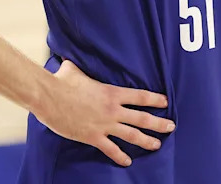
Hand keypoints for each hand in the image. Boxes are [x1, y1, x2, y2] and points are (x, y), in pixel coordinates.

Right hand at [34, 59, 174, 166]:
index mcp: (111, 92)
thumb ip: (79, 66)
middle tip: (171, 126)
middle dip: (159, 123)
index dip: (154, 99)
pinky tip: (128, 161)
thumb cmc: (61, 81)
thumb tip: (71, 58)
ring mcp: (104, 125)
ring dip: (147, 141)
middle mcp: (112, 110)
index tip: (165, 102)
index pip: (139, 96)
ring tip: (157, 145)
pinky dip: (120, 156)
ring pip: (132, 135)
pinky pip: (111, 150)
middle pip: (142, 118)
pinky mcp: (93, 137)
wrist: (49, 96)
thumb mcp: (74, 69)